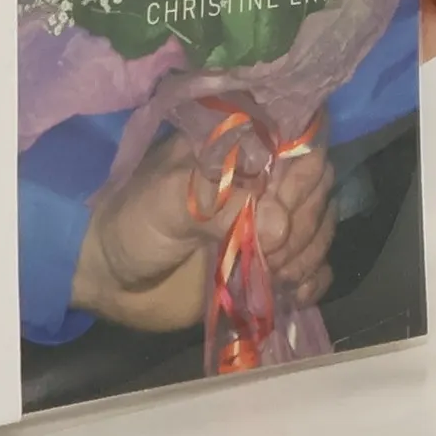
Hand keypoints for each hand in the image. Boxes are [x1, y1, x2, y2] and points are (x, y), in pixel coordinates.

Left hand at [70, 131, 337, 333]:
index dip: (300, 179)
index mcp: (237, 148)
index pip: (299, 144)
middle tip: (267, 252)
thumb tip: (278, 223)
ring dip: (306, 254)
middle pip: (318, 189)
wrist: (114, 276)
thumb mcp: (165, 201)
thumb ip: (216, 202)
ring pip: (321, 227)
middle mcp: (262, 179)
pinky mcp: (274, 262)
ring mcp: (271, 221)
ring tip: (271, 272)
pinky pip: (317, 266)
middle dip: (303, 224)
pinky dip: (312, 280)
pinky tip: (291, 291)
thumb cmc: (133, 223)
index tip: (277, 214)